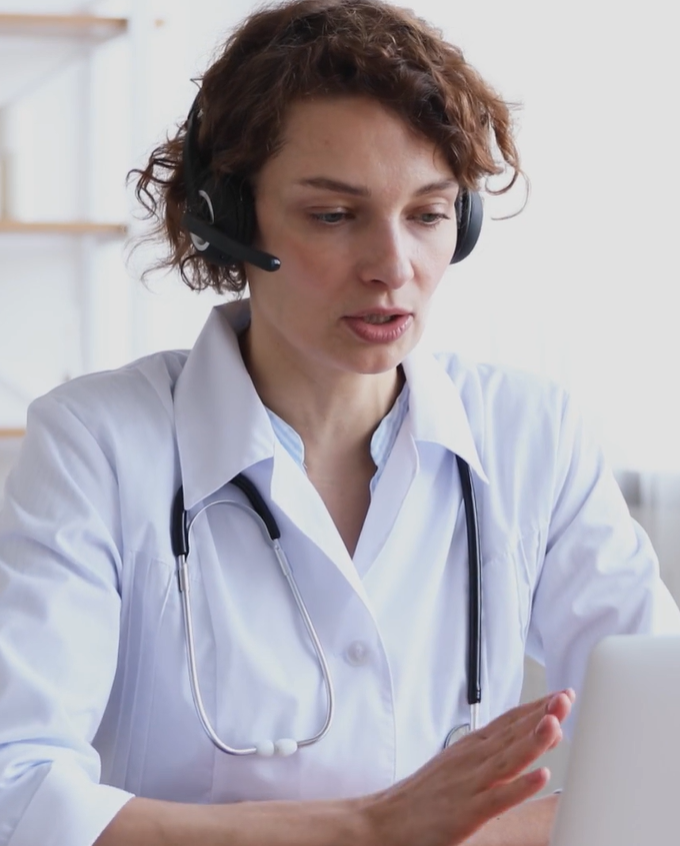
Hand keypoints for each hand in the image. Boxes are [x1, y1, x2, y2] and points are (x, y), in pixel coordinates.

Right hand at [359, 690, 573, 845]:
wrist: (382, 820)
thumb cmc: (421, 797)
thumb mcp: (456, 766)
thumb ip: (489, 754)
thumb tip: (525, 743)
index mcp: (471, 748)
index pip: (509, 721)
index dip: (537, 707)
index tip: (562, 695)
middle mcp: (472, 760)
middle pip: (512, 733)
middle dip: (542, 715)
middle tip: (566, 698)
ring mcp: (469, 785)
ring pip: (508, 760)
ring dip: (533, 741)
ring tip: (556, 724)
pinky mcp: (466, 813)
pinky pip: (497, 799)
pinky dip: (519, 786)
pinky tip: (539, 776)